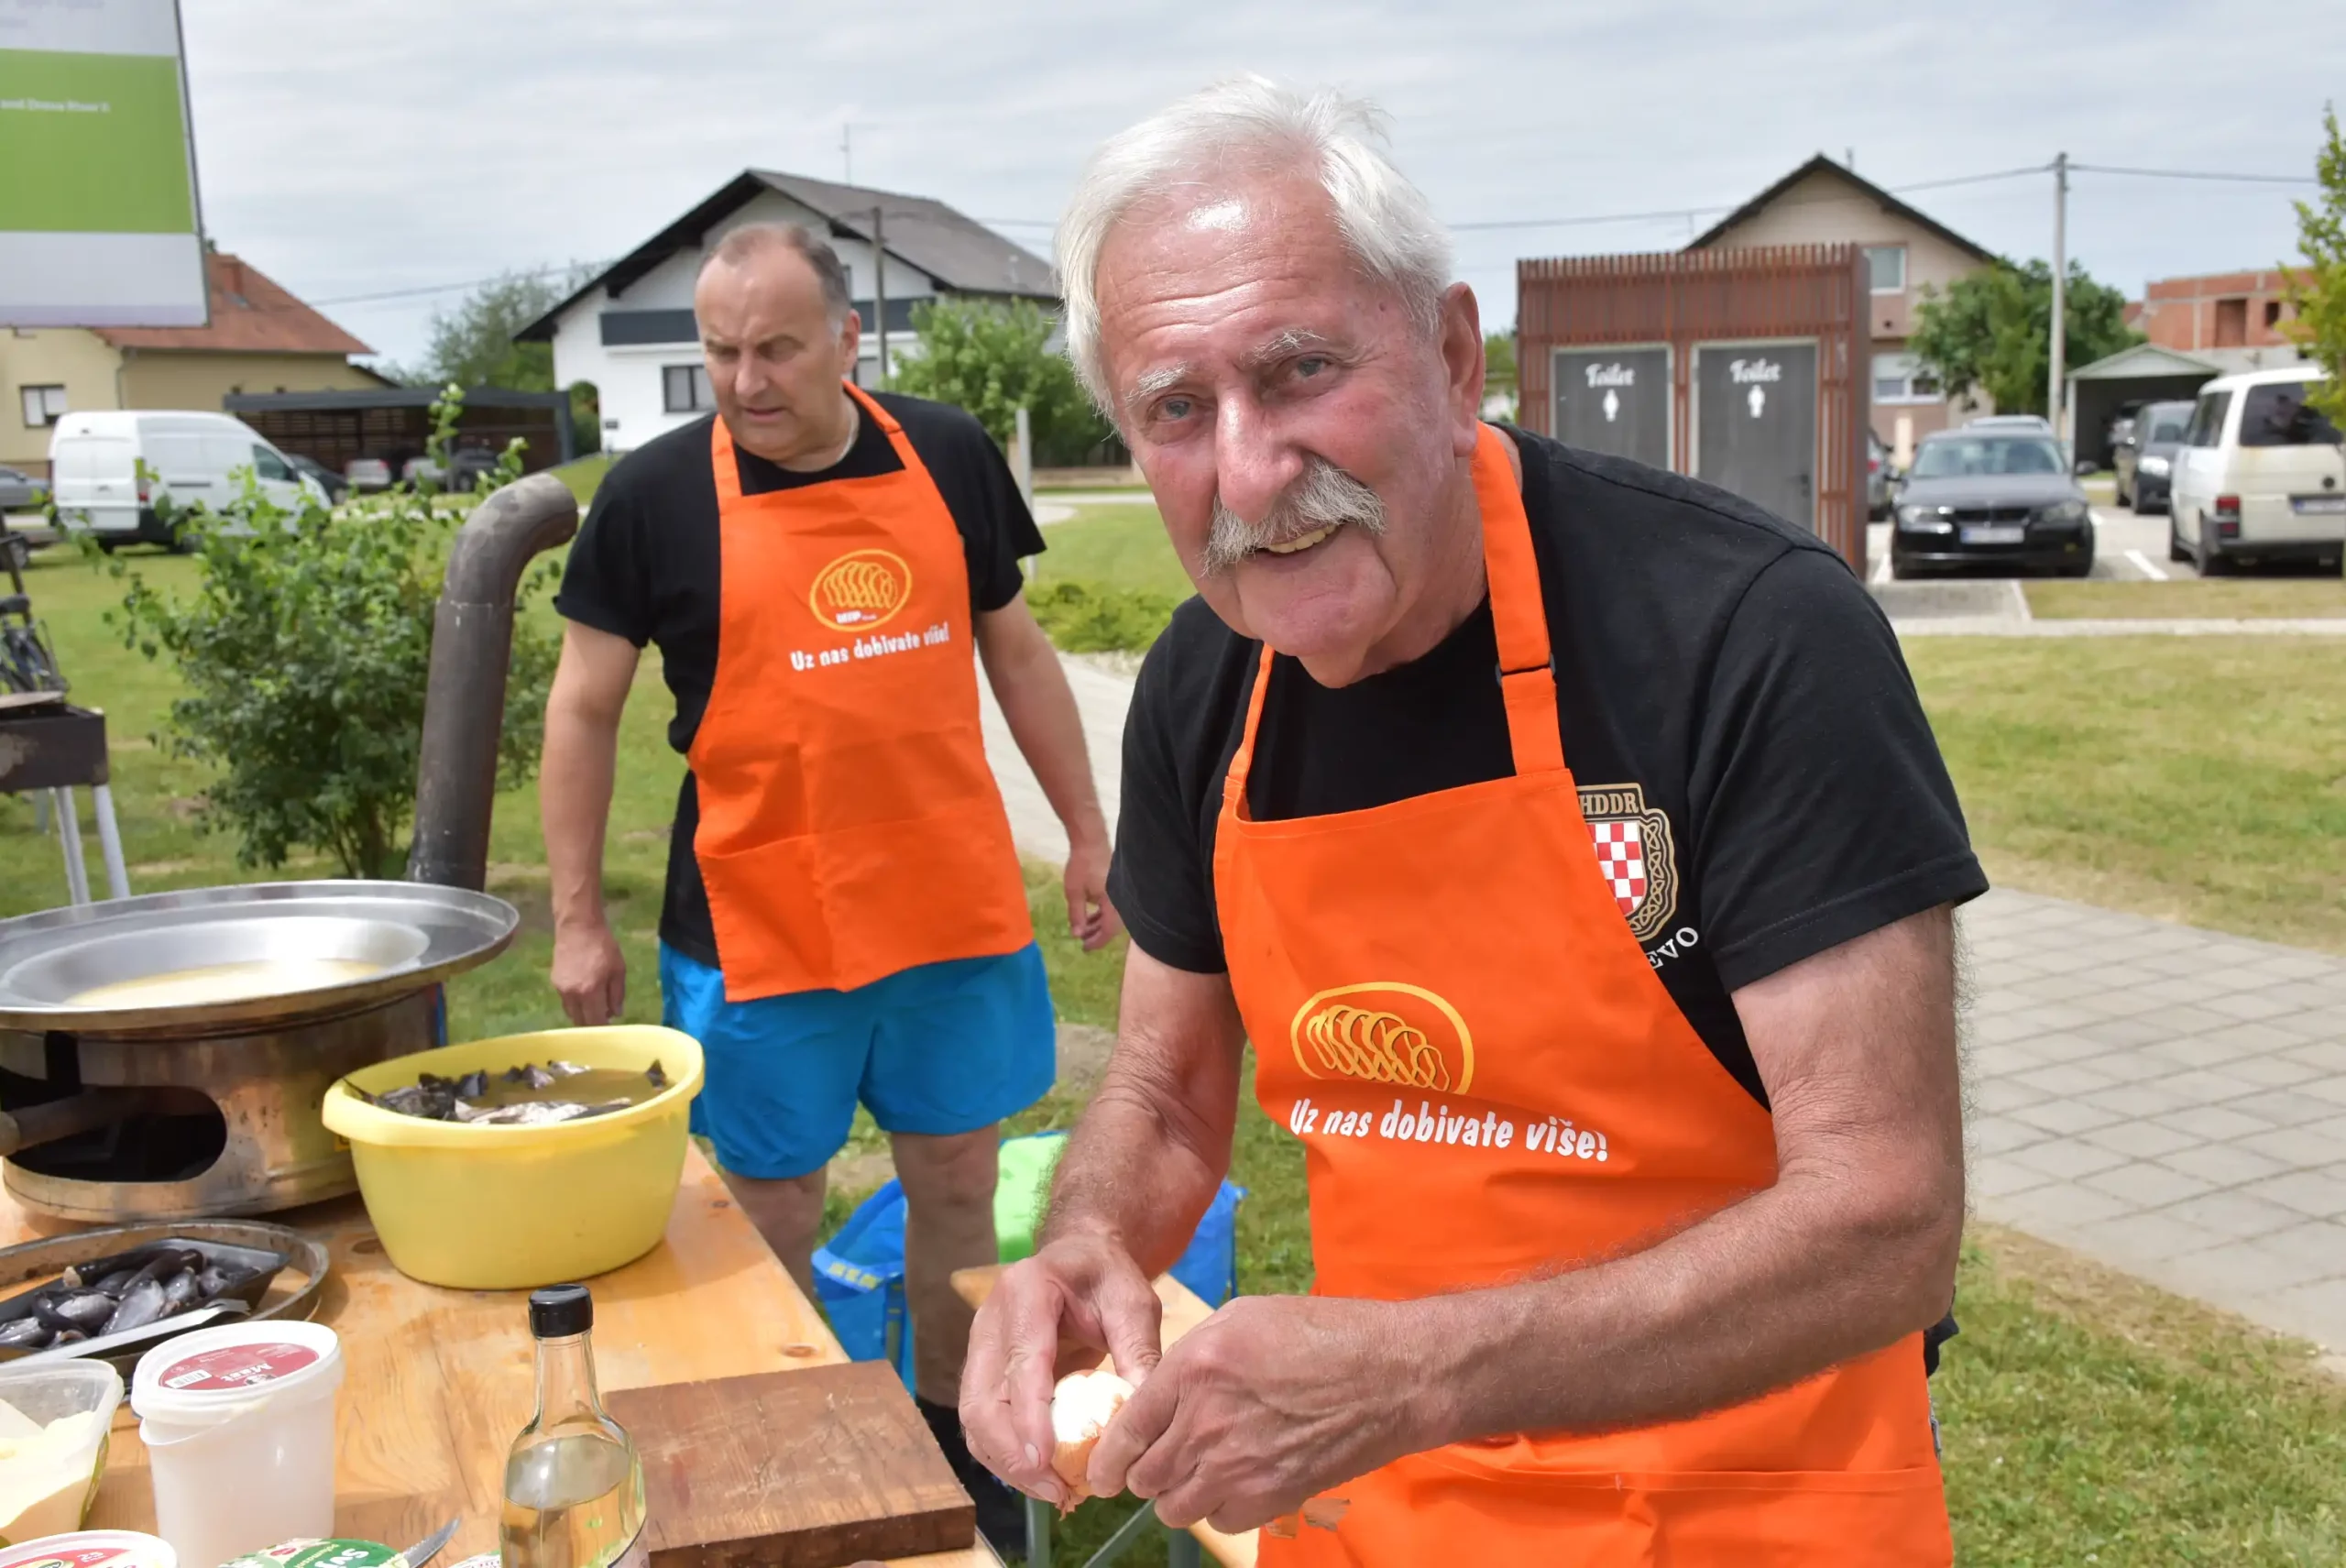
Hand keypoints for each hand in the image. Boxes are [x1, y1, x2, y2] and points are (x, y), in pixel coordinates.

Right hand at [551, 918, 625, 1024]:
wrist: (578, 927)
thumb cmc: (603, 946)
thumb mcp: (618, 969)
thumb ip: (617, 994)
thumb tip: (616, 1014)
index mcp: (590, 991)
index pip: (595, 1022)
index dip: (603, 1028)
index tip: (611, 1028)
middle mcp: (572, 994)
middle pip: (580, 1021)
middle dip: (592, 1023)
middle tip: (603, 1017)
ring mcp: (561, 989)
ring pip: (571, 1013)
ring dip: (582, 1014)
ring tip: (595, 1005)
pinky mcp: (554, 982)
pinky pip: (565, 1001)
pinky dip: (575, 1003)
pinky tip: (584, 993)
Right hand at [959, 1231, 1163, 1506]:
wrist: (1076, 1259)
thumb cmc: (1106, 1277)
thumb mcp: (1133, 1303)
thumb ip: (1139, 1351)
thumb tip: (1142, 1416)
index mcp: (1027, 1291)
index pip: (1021, 1360)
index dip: (1028, 1414)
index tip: (1044, 1459)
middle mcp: (990, 1321)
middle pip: (983, 1399)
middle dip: (1013, 1453)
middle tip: (1056, 1490)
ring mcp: (979, 1348)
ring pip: (975, 1419)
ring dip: (1008, 1464)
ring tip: (1054, 1492)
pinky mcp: (982, 1373)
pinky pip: (983, 1424)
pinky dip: (1007, 1457)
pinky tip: (1042, 1477)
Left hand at [1063, 830, 1121, 952]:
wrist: (1091, 841)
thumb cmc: (1081, 866)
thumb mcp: (1074, 893)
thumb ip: (1077, 915)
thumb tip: (1078, 935)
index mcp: (1113, 904)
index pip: (1108, 931)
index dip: (1097, 942)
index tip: (1084, 948)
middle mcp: (1120, 900)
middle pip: (1112, 926)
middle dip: (1097, 934)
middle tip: (1082, 940)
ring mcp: (1119, 893)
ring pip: (1112, 916)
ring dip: (1098, 924)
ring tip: (1083, 927)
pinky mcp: (1116, 887)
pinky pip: (1112, 906)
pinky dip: (1101, 913)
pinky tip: (1090, 913)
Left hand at [1089, 1294, 1428, 1532]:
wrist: (1389, 1375)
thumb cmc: (1321, 1334)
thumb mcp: (1242, 1317)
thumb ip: (1190, 1356)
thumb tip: (1160, 1391)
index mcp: (1194, 1370)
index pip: (1126, 1430)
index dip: (1107, 1457)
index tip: (1103, 1471)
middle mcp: (1207, 1423)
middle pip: (1145, 1477)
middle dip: (1142, 1474)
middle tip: (1153, 1465)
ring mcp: (1239, 1467)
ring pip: (1176, 1507)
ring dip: (1177, 1494)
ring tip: (1195, 1474)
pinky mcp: (1271, 1497)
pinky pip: (1221, 1521)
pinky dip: (1219, 1508)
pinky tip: (1235, 1482)